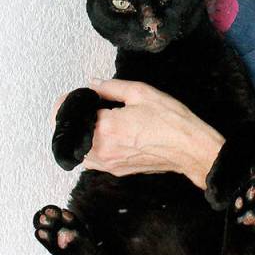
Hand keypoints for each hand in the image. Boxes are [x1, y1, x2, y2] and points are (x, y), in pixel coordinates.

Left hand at [79, 79, 223, 189]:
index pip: (71, 114)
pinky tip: (103, 137)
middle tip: (82, 106)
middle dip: (71, 119)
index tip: (73, 96)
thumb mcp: (141, 92)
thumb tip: (93, 84)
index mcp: (106, 126)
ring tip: (92, 122)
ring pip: (78, 150)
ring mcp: (108, 163)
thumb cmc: (170, 121)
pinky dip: (90, 149)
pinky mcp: (117, 171)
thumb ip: (111, 87)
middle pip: (71, 134)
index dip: (66, 102)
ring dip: (80, 136)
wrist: (189, 149)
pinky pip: (92, 161)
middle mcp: (103, 148)